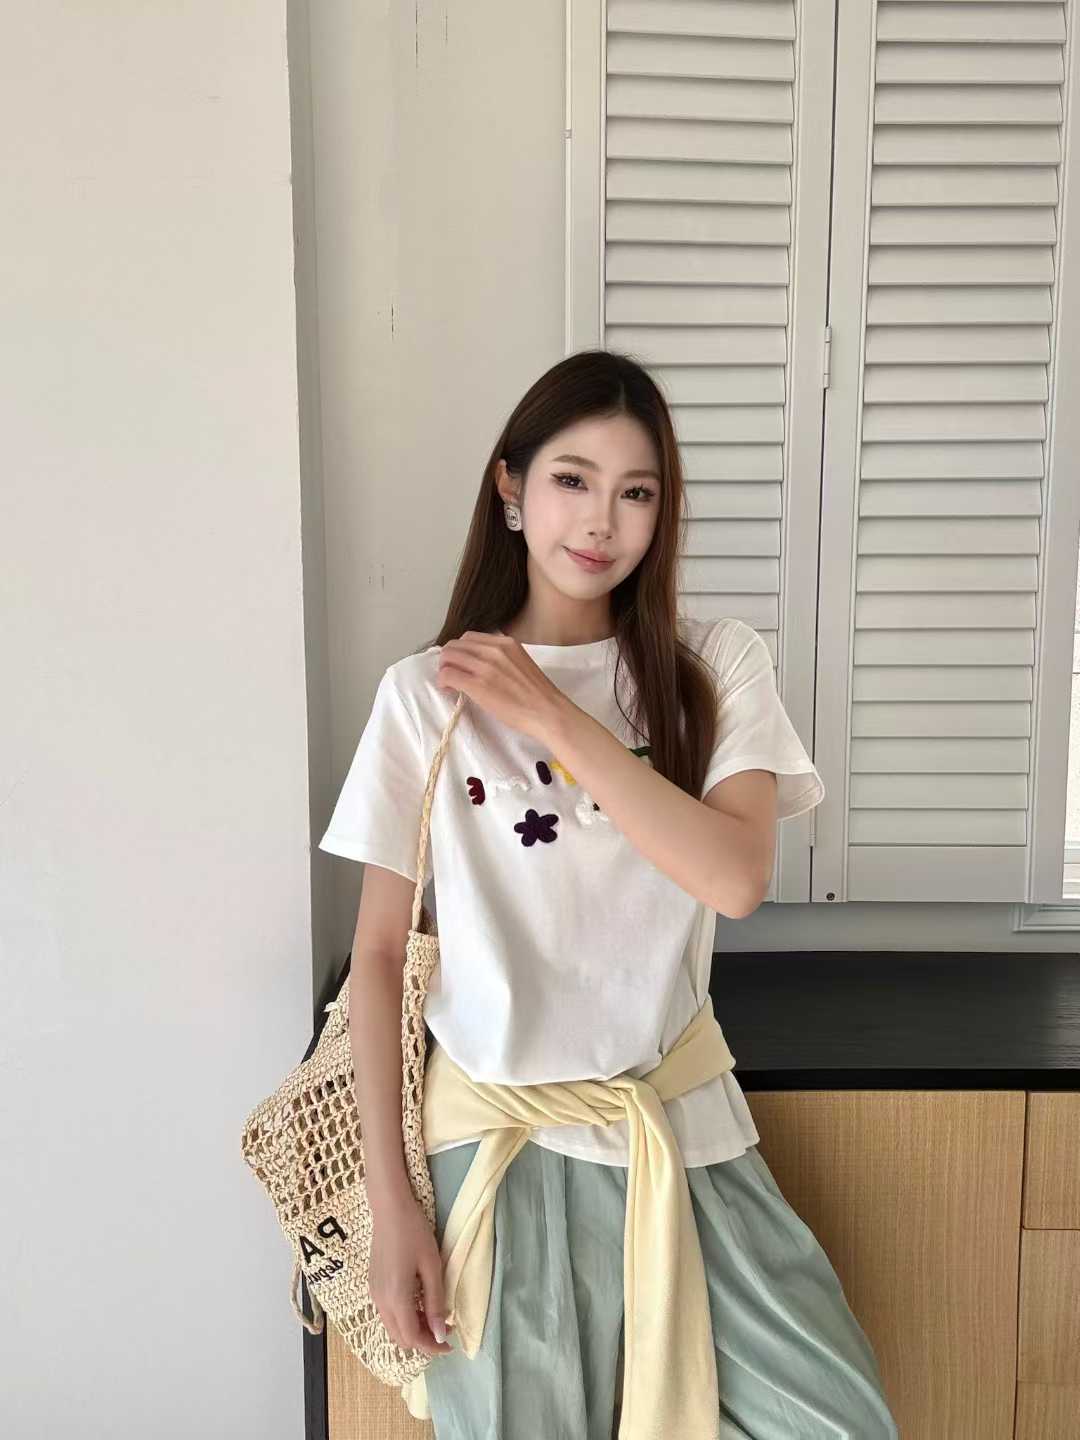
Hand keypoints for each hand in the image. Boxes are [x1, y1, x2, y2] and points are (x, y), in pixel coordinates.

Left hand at [435, 630, 569, 744]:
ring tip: (450, 683)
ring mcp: (485, 666)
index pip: (470, 637)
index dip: (460, 650)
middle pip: (455, 645)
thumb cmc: (538, 694)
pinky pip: (448, 675)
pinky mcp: (478, 685)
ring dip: (443, 669)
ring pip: (448, 657)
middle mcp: (494, 650)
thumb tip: (481, 664)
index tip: (462, 664)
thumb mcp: (520, 663)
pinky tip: (449, 690)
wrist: (548, 712)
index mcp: (506, 642)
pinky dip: (443, 681)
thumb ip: (501, 658)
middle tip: (451, 674)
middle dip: (448, 659)